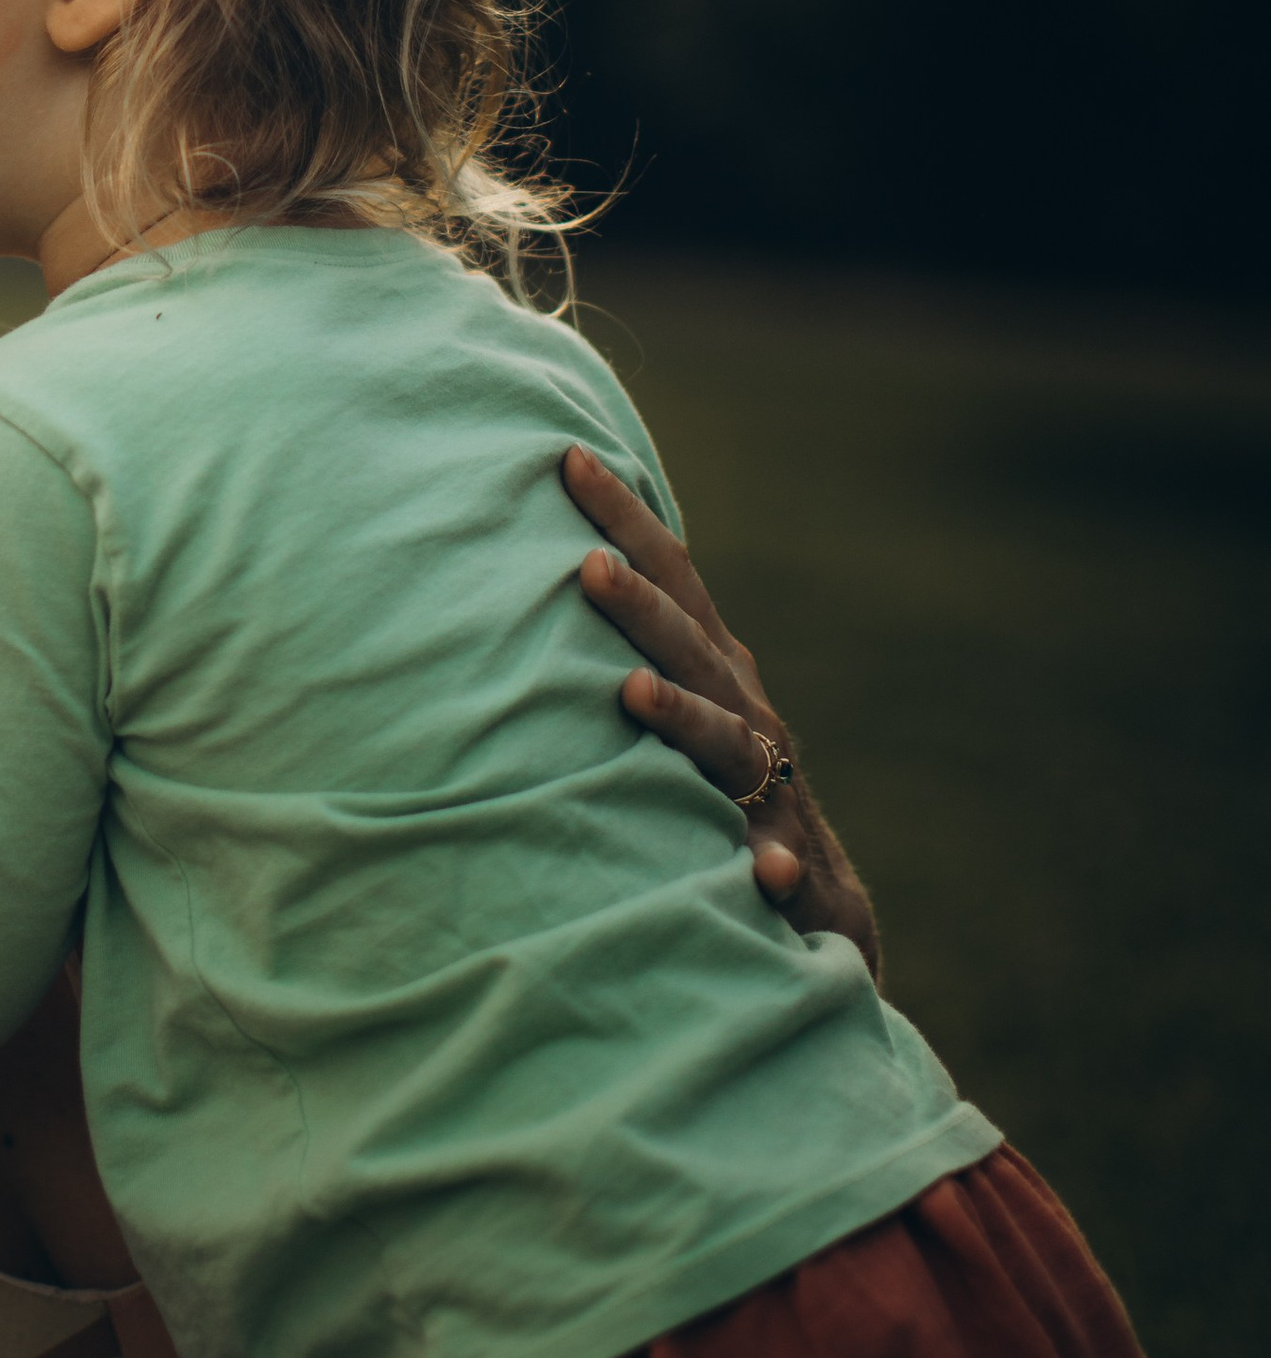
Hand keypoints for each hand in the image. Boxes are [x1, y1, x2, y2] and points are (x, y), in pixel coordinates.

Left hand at [563, 445, 882, 980]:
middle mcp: (742, 710)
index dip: (622, 517)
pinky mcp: (786, 862)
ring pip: (724, 742)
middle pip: (688, 644)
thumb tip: (541, 561)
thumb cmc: (718, 786)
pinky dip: (769, 863)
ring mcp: (766, 786)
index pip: (668, 576)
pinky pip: (781, 865)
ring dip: (683, 715)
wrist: (816, 902)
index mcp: (713, 666)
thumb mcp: (678, 706)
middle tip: (587, 564)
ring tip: (635, 692)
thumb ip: (629, 642)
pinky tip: (761, 868)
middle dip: (640, 604)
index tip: (566, 455)